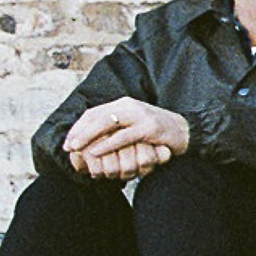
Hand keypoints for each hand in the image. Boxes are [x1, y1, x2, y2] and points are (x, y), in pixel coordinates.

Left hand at [65, 98, 189, 180]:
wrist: (187, 132)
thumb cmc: (158, 134)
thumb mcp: (134, 127)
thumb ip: (116, 129)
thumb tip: (92, 142)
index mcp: (124, 104)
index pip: (94, 112)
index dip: (78, 126)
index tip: (68, 141)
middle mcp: (130, 106)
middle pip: (96, 115)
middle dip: (79, 131)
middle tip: (68, 146)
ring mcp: (140, 115)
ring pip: (106, 123)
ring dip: (88, 136)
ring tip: (77, 148)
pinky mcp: (149, 128)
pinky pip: (123, 136)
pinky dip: (107, 144)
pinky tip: (97, 152)